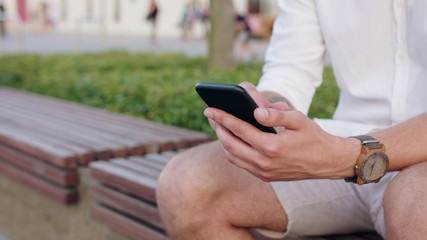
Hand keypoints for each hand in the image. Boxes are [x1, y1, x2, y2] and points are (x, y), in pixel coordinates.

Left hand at [204, 84, 355, 180]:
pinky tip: (231, 140)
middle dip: (217, 128)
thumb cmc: (313, 137)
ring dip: (222, 141)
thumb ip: (275, 115)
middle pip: (230, 144)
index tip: (210, 109)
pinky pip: (241, 164)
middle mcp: (264, 162)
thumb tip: (254, 111)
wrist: (326, 162)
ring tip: (218, 126)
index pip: (239, 129)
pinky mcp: (265, 177)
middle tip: (210, 115)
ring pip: (233, 157)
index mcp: (272, 146)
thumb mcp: (298, 119)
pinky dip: (232, 152)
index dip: (222, 117)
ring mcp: (264, 172)